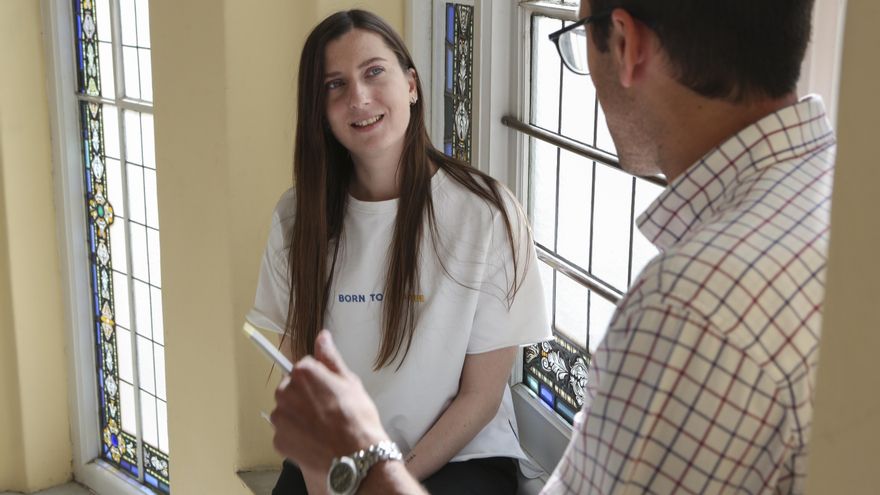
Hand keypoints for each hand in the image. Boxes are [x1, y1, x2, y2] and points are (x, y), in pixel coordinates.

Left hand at [270, 329, 389, 473]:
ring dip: (299, 414)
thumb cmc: (357, 418)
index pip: (305, 366)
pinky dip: (297, 434)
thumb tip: (322, 336)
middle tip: (327, 408)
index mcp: (303, 373)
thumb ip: (330, 358)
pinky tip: (315, 439)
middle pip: (291, 387)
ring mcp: (280, 417)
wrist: (355, 457)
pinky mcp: (278, 439)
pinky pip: (286, 431)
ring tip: (322, 427)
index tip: (330, 390)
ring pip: (287, 409)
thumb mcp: (350, 382)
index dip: (319, 377)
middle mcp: (285, 392)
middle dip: (305, 395)